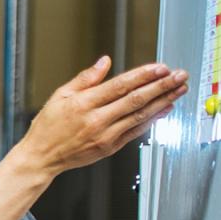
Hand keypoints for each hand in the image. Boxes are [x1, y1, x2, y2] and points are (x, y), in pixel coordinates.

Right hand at [14, 57, 188, 176]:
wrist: (41, 157)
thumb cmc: (48, 127)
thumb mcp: (59, 96)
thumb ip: (85, 78)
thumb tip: (104, 62)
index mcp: (83, 104)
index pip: (120, 86)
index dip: (143, 76)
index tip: (161, 68)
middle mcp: (97, 120)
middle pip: (136, 100)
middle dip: (161, 86)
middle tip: (179, 76)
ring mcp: (106, 135)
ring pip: (140, 115)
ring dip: (163, 101)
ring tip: (179, 90)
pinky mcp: (110, 147)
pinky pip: (136, 131)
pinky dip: (152, 119)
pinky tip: (165, 109)